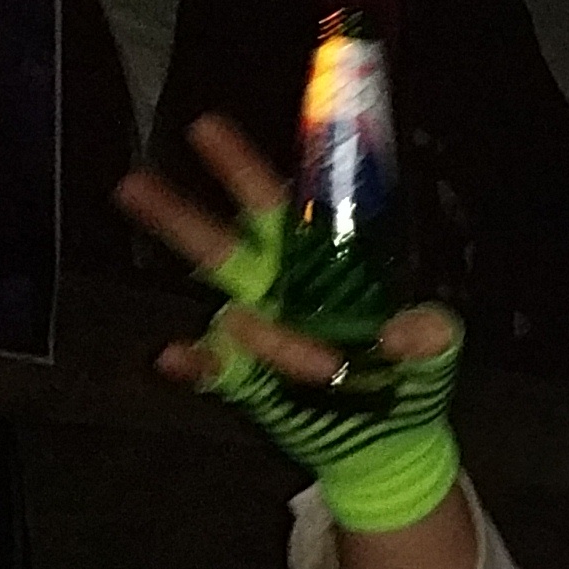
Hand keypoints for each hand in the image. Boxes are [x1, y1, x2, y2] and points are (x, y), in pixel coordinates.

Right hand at [115, 116, 463, 532]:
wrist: (390, 441)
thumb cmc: (408, 378)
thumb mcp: (435, 349)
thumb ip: (429, 333)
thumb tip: (405, 334)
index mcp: (316, 261)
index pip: (278, 204)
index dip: (242, 167)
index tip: (205, 127)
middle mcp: (274, 288)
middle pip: (221, 245)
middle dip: (179, 216)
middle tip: (133, 183)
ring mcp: (255, 334)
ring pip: (222, 310)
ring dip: (216, 320)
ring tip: (238, 324)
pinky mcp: (246, 381)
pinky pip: (213, 369)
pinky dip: (194, 364)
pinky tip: (174, 359)